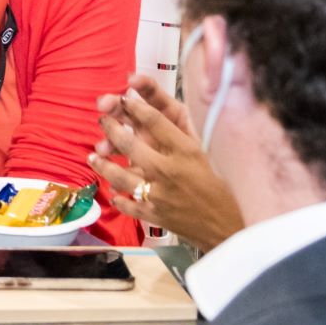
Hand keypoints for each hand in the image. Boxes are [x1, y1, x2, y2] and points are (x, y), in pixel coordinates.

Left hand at [89, 72, 244, 251]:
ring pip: (120, 176)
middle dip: (112, 128)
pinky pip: (128, 205)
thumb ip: (183, 137)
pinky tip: (112, 193)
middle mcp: (168, 170)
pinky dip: (119, 199)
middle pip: (130, 144)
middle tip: (102, 119)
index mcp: (186, 151)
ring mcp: (158, 195)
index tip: (125, 97)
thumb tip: (160, 117)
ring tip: (94, 155)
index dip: (137, 106)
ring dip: (104, 165)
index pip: (155, 121)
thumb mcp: (207, 156)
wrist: (232, 227)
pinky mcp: (155, 216)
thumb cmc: (225, 188)